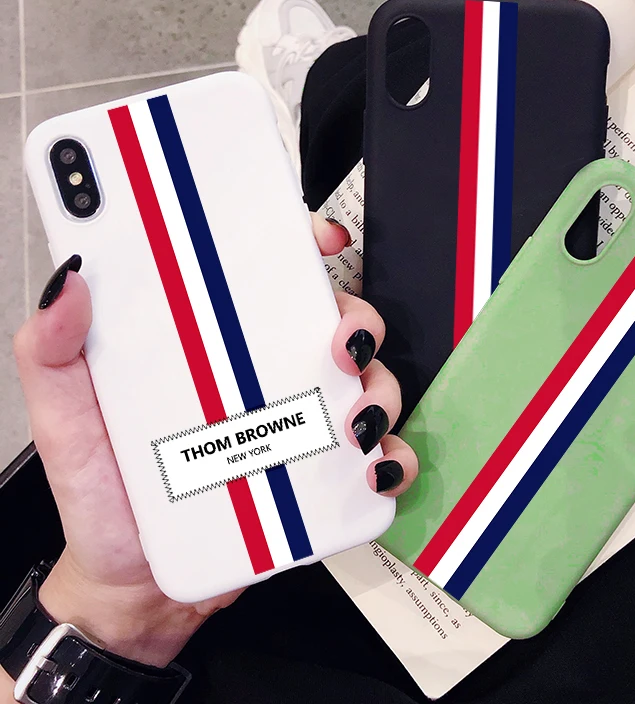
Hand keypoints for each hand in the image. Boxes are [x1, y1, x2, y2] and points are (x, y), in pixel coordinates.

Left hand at [9, 214, 414, 668]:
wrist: (135, 586)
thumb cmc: (105, 496)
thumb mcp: (65, 421)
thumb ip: (51, 354)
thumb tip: (70, 283)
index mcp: (214, 344)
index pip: (269, 275)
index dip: (303, 244)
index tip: (322, 240)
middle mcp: (268, 374)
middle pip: (337, 322)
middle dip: (358, 324)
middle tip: (341, 349)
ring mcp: (300, 423)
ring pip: (370, 382)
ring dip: (380, 391)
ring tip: (353, 424)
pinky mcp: (322, 477)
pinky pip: (376, 456)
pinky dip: (391, 457)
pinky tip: (371, 470)